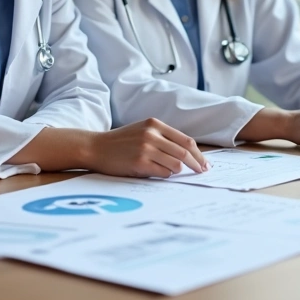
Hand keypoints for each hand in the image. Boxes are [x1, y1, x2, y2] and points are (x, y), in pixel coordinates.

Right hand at [86, 118, 208, 177]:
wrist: (95, 147)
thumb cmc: (120, 142)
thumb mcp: (142, 131)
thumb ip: (163, 138)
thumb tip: (188, 155)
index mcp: (155, 124)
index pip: (186, 141)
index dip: (198, 154)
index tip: (204, 164)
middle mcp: (152, 134)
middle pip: (185, 153)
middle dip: (197, 165)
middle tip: (202, 173)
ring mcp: (146, 148)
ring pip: (175, 165)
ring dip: (175, 171)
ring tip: (165, 170)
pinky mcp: (139, 163)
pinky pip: (163, 173)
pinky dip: (163, 175)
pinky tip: (154, 172)